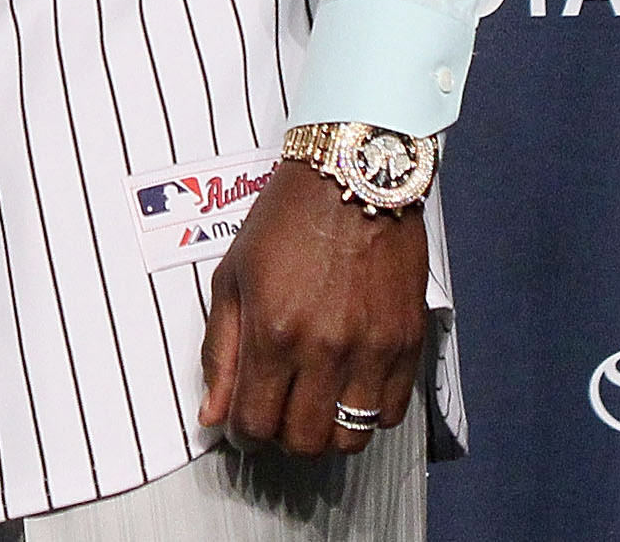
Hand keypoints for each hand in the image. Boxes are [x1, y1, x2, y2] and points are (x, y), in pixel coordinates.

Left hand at [197, 160, 426, 459]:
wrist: (352, 179)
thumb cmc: (287, 220)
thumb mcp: (232, 278)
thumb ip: (219, 352)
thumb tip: (212, 414)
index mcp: (274, 332)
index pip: (255, 422)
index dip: (242, 430)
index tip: (241, 419)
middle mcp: (325, 349)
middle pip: (304, 441)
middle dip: (281, 435)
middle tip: (276, 410)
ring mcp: (372, 350)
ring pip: (351, 438)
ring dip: (326, 432)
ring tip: (312, 403)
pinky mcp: (407, 343)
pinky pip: (391, 413)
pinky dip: (367, 413)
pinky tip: (348, 387)